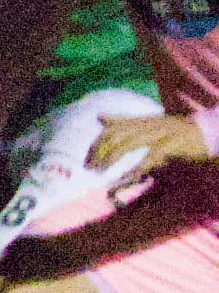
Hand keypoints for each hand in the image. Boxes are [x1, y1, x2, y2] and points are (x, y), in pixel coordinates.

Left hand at [94, 110, 208, 179]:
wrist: (205, 131)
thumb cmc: (172, 130)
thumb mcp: (146, 123)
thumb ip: (123, 121)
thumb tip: (99, 116)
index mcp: (139, 121)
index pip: (110, 130)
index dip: (95, 145)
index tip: (87, 160)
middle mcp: (146, 125)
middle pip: (114, 136)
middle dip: (99, 153)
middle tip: (90, 168)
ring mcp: (159, 133)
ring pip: (127, 144)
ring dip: (111, 159)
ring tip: (102, 171)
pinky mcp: (172, 143)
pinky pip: (150, 155)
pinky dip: (137, 166)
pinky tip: (127, 176)